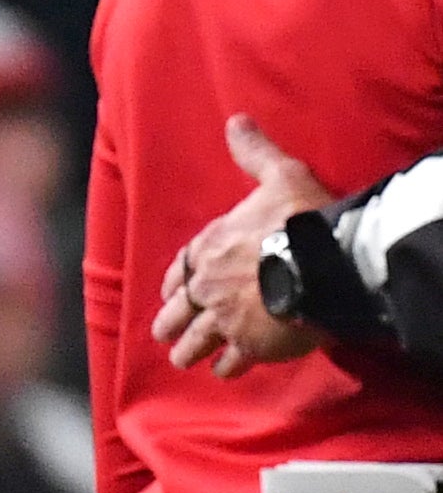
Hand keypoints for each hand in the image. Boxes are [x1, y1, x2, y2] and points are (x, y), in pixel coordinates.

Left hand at [151, 115, 330, 376]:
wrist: (325, 261)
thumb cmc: (302, 217)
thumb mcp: (279, 174)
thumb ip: (254, 153)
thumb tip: (235, 121)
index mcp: (208, 247)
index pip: (179, 270)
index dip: (174, 284)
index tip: (170, 295)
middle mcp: (207, 285)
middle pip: (179, 311)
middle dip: (172, 323)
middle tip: (167, 335)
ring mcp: (225, 318)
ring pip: (197, 340)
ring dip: (191, 350)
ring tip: (186, 360)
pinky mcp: (251, 344)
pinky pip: (232, 361)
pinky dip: (227, 367)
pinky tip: (226, 371)